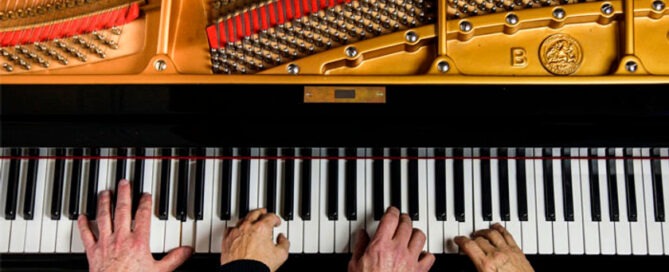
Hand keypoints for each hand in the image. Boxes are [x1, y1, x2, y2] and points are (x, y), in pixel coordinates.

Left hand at [78, 179, 192, 271]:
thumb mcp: (160, 271)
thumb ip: (174, 259)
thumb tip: (187, 251)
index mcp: (139, 242)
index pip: (143, 216)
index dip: (145, 203)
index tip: (145, 195)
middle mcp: (121, 239)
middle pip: (122, 210)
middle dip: (123, 195)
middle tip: (124, 183)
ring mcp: (105, 243)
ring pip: (103, 218)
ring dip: (104, 203)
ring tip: (105, 193)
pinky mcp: (92, 252)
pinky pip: (86, 234)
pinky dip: (83, 224)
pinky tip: (82, 216)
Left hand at [221, 208, 289, 271]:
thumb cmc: (259, 266)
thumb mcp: (281, 255)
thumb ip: (284, 243)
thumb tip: (282, 238)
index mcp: (261, 228)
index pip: (270, 216)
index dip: (276, 219)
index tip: (277, 222)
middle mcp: (247, 227)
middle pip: (255, 213)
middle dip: (261, 212)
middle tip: (264, 213)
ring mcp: (235, 233)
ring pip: (242, 219)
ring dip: (248, 219)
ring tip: (252, 221)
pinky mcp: (227, 240)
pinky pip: (230, 229)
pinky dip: (236, 228)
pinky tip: (238, 230)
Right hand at [348, 206, 434, 271]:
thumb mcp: (355, 265)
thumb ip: (360, 246)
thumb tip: (361, 235)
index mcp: (381, 245)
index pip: (391, 218)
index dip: (392, 211)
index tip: (391, 211)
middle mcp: (398, 249)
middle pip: (406, 224)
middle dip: (404, 218)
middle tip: (401, 218)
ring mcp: (410, 260)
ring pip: (420, 236)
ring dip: (416, 232)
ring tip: (412, 233)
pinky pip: (430, 257)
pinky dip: (427, 253)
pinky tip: (421, 254)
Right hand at [454, 223, 533, 271]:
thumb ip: (476, 270)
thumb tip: (464, 270)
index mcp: (486, 265)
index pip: (469, 246)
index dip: (460, 241)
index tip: (458, 240)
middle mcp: (496, 255)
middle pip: (479, 239)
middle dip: (471, 238)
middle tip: (468, 240)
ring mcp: (508, 251)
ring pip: (492, 233)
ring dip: (483, 231)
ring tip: (479, 233)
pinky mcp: (517, 251)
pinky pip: (507, 234)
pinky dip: (499, 228)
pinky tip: (496, 227)